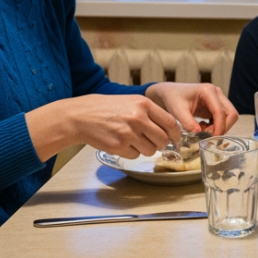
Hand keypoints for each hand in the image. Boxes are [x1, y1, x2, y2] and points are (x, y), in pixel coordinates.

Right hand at [26, 94, 178, 160]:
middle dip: (160, 144)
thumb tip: (171, 129)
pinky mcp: (119, 146)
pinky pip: (135, 155)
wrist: (81, 115)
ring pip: (150, 150)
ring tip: (131, 139)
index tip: (175, 139)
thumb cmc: (107, 108)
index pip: (171, 123)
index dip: (175, 134)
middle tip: (152, 141)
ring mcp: (128, 133)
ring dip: (145, 148)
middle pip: (163, 140)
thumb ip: (151, 113)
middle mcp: (138, 118)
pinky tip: (121, 142)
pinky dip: (131, 152)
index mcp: (144, 104)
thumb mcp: (131, 102)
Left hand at [145, 82, 238, 136]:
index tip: (212, 139)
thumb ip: (187, 122)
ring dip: (219, 127)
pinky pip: (223, 118)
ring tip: (202, 130)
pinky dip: (216, 126)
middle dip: (222, 127)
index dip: (219, 127)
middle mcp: (216, 93)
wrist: (170, 93)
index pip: (220, 111)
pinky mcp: (216, 105)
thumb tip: (199, 133)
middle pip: (231, 114)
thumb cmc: (173, 99)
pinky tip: (202, 127)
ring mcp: (218, 99)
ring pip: (229, 117)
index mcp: (208, 91)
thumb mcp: (177, 111)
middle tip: (208, 136)